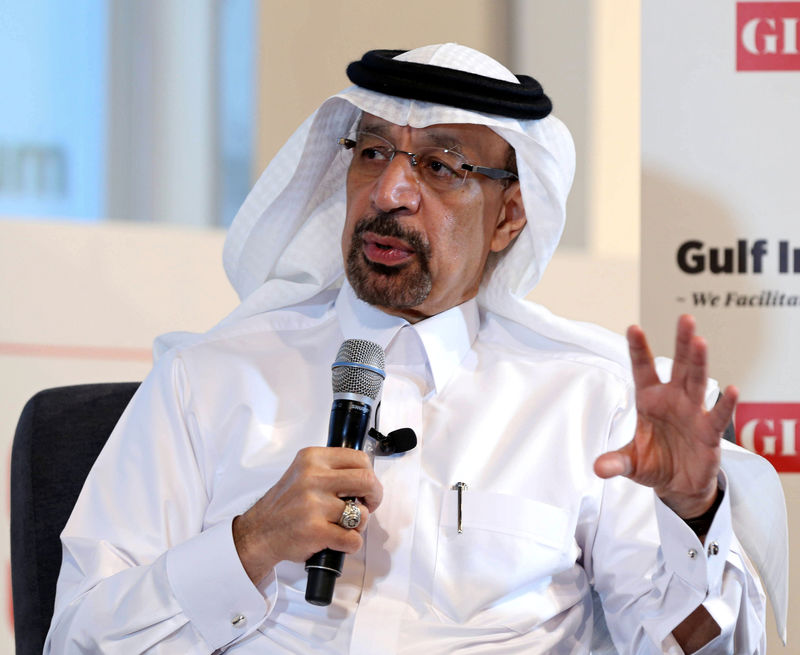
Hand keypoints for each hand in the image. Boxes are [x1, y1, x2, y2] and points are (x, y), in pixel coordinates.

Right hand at [233, 447, 382, 583]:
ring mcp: (313, 504)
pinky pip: (352, 539)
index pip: (359, 459)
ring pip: (362, 514)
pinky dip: (350, 544)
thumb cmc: (285, 505)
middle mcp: (312, 478)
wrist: (259, 533)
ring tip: (344, 526)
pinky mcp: (315, 531)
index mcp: (312, 459)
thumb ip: (331, 470)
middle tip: (368, 506)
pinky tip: (338, 541)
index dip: (370, 475)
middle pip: (367, 481)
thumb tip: (366, 476)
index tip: (367, 488)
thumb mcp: (303, 472)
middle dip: (375, 497)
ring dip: (359, 525)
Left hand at [594, 315, 737, 517]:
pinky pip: (717, 416)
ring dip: (699, 362)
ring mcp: (692, 413)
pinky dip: (725, 405)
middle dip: (681, 342)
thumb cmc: (654, 463)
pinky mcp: (708, 433)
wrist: (678, 485)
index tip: (633, 327)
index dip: (638, 349)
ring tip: (700, 341)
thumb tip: (598, 469)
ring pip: (697, 382)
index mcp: (649, 399)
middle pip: (678, 366)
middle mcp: (672, 400)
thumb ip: (615, 463)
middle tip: (685, 318)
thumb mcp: (630, 463)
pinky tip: (732, 390)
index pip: (643, 369)